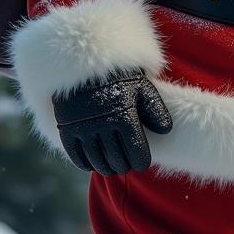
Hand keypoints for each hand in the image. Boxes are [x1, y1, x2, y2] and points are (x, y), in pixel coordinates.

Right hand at [52, 68, 172, 175]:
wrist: (87, 65)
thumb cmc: (121, 80)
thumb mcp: (143, 90)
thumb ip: (156, 111)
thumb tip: (166, 130)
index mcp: (125, 117)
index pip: (136, 151)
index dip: (141, 161)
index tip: (142, 163)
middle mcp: (103, 125)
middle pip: (116, 159)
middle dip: (124, 166)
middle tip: (127, 166)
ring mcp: (83, 128)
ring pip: (96, 160)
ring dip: (105, 168)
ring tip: (112, 168)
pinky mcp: (66, 128)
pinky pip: (76, 155)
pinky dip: (85, 163)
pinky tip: (92, 165)